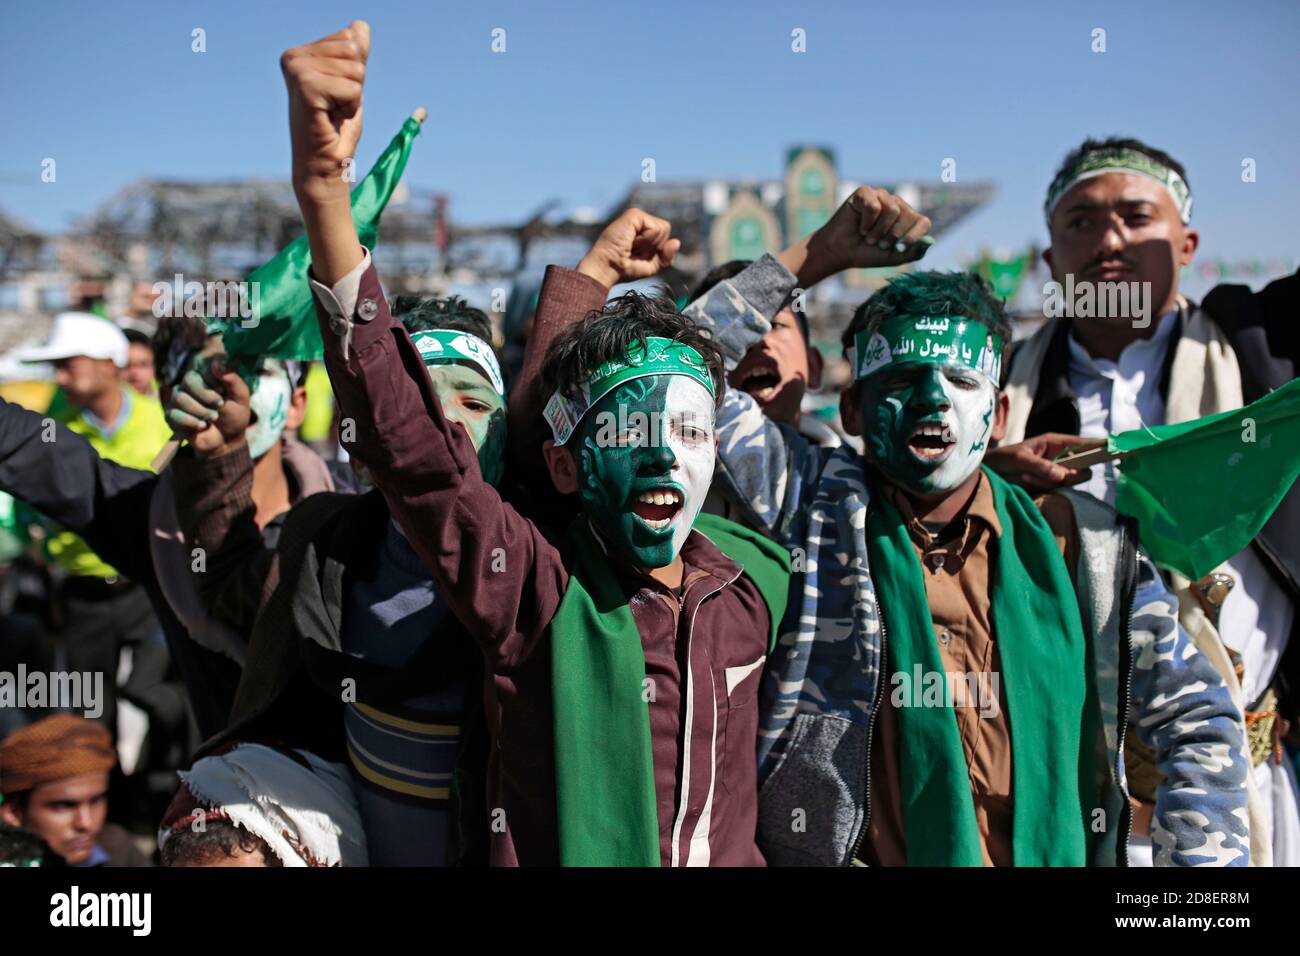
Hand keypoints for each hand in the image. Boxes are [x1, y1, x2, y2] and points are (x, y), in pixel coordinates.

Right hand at [166, 356, 251, 457]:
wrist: (227, 439)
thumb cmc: (235, 415)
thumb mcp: (241, 397)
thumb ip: (233, 379)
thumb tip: (217, 364)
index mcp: (204, 376)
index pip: (201, 369)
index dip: (213, 382)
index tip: (223, 392)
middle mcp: (188, 385)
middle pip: (188, 381)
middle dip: (207, 397)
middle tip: (219, 406)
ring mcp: (178, 399)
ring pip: (181, 399)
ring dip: (201, 411)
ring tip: (212, 418)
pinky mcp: (172, 416)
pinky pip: (173, 414)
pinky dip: (190, 422)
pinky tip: (201, 426)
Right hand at [282, 20, 369, 207]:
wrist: (325, 164)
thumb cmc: (336, 128)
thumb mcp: (351, 84)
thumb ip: (355, 55)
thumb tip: (360, 25)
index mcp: (299, 52)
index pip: (350, 39)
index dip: (353, 75)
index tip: (335, 97)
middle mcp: (292, 57)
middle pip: (354, 52)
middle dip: (355, 85)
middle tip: (335, 108)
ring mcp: (297, 70)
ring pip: (355, 71)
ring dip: (352, 98)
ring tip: (332, 114)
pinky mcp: (306, 87)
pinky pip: (352, 89)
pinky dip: (349, 108)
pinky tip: (331, 119)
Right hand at [577, 208, 680, 288]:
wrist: (607, 268)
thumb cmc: (623, 269)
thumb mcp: (650, 266)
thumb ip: (665, 256)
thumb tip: (677, 242)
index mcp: (643, 230)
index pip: (665, 235)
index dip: (657, 250)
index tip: (638, 256)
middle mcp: (640, 220)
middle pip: (666, 230)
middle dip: (655, 246)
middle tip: (635, 251)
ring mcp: (636, 216)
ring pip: (663, 228)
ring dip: (650, 244)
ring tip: (632, 246)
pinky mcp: (634, 214)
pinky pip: (656, 228)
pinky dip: (646, 240)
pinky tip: (631, 242)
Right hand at [788, 187, 931, 286]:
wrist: (841, 252)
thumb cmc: (867, 253)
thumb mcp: (894, 257)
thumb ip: (914, 252)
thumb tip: (931, 241)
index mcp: (907, 219)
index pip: (923, 222)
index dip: (913, 236)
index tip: (899, 248)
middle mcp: (897, 204)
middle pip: (907, 215)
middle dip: (891, 235)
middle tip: (877, 243)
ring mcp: (881, 196)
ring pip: (893, 209)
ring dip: (877, 230)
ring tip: (867, 235)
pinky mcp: (865, 192)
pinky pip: (874, 206)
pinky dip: (866, 222)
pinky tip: (859, 225)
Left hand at [983, 433, 1100, 492]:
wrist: (986, 475)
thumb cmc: (1001, 460)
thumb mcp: (1018, 459)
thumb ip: (1040, 466)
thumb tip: (1063, 475)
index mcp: (1056, 442)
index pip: (1086, 443)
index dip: (1103, 446)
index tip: (1120, 449)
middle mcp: (1060, 457)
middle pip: (1082, 467)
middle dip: (1064, 473)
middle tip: (1035, 472)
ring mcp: (1056, 472)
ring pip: (1067, 481)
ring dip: (1045, 481)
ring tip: (1023, 476)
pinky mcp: (1050, 486)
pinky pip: (1055, 490)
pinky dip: (1039, 487)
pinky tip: (1023, 482)